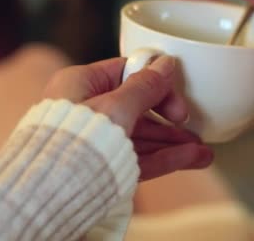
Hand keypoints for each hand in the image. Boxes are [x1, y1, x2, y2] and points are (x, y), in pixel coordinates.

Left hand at [42, 56, 213, 180]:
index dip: (154, 81)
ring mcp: (94, 140)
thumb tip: (165, 64)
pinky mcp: (102, 166)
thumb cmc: (73, 141)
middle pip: (137, 108)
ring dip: (172, 143)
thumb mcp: (116, 106)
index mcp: (79, 84)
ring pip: (141, 137)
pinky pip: (137, 158)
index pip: (124, 73)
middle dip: (169, 119)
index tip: (176, 94)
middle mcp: (86, 110)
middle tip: (188, 123)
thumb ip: (144, 86)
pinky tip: (190, 159)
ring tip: (202, 151)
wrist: (52, 189)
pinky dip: (164, 158)